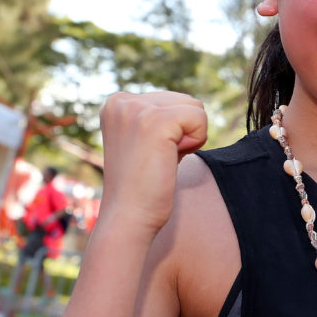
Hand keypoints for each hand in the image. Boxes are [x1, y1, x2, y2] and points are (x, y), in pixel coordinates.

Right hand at [98, 91, 207, 236]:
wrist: (128, 217)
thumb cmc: (143, 185)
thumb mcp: (146, 140)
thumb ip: (161, 117)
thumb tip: (194, 105)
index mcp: (116, 103)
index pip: (172, 100)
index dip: (174, 131)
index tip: (150, 154)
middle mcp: (122, 101)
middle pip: (186, 100)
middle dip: (184, 133)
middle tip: (158, 159)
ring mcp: (137, 109)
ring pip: (196, 108)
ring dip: (190, 138)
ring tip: (163, 159)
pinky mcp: (156, 121)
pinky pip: (200, 118)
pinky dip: (196, 142)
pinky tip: (171, 159)